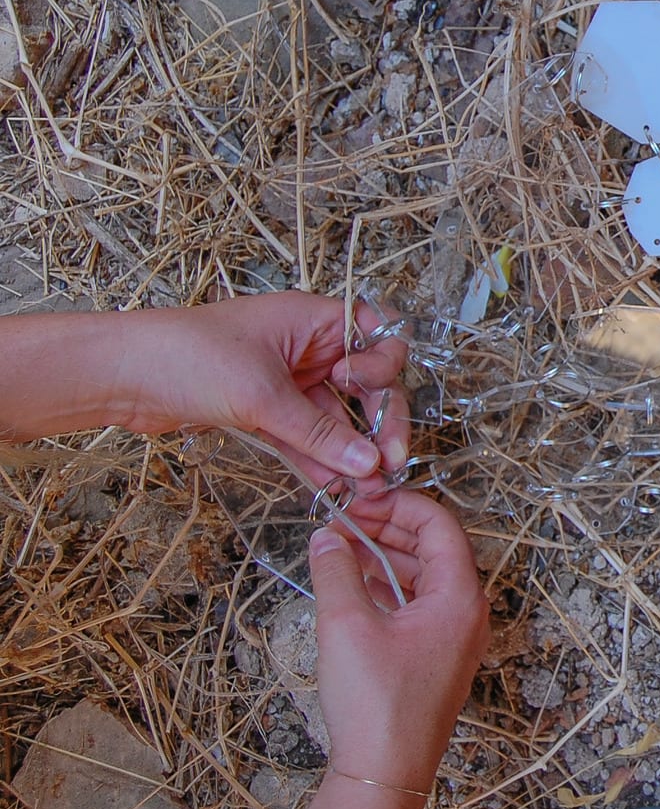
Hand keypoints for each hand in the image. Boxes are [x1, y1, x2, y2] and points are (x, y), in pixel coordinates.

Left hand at [126, 293, 410, 486]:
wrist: (122, 375)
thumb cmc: (188, 356)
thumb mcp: (263, 395)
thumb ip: (318, 433)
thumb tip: (367, 462)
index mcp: (313, 319)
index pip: (376, 339)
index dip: (381, 369)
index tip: (364, 394)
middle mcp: (308, 346)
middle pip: (363, 385)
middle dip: (377, 424)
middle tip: (389, 463)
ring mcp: (287, 377)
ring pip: (334, 416)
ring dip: (348, 450)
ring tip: (364, 488)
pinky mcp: (265, 408)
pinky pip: (305, 434)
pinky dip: (317, 458)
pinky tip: (332, 485)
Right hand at [307, 491, 488, 798]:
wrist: (385, 772)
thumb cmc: (377, 706)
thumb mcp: (346, 626)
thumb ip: (335, 571)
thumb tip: (326, 537)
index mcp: (460, 596)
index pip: (439, 525)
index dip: (400, 505)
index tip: (363, 500)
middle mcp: (467, 612)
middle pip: (433, 548)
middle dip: (389, 529)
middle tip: (347, 521)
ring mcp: (455, 636)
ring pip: (423, 577)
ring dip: (385, 558)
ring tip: (342, 548)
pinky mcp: (437, 656)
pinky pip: (418, 604)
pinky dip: (389, 587)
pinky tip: (354, 584)